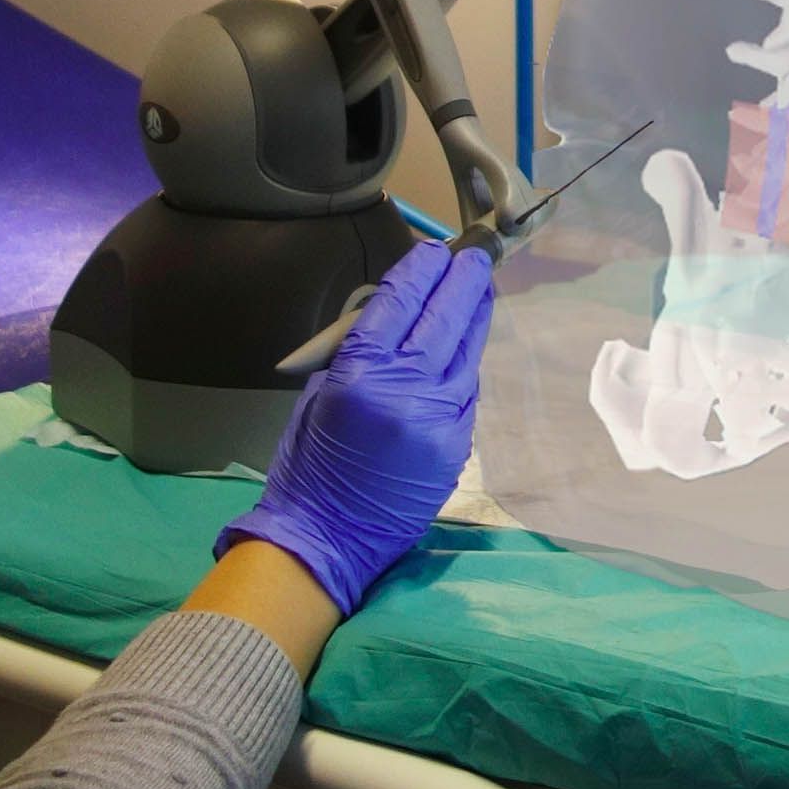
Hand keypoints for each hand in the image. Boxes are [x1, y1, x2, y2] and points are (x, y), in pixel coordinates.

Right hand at [215, 240, 494, 614]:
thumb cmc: (309, 463)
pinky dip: (466, 362)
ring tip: (480, 289)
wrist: (327, 537)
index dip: (421, 271)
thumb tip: (391, 315)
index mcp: (361, 373)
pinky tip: (465, 346)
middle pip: (445, 318)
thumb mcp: (321, 393)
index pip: (401, 302)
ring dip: (474, 316)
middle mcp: (407, 390)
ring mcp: (440, 419)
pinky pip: (467, 389)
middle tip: (474, 257)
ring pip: (467, 352)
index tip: (434, 250)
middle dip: (462, 281)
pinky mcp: (458, 445)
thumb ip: (359, 352)